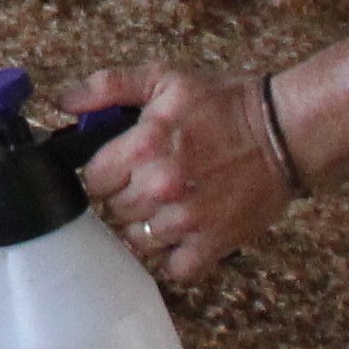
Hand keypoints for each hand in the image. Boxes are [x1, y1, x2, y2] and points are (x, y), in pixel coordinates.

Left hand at [56, 64, 293, 280]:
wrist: (285, 131)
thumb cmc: (224, 103)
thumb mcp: (163, 79)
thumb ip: (106, 87)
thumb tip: (63, 101)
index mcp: (142, 146)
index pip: (93, 179)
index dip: (103, 174)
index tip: (117, 169)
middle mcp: (160, 187)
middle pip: (113, 211)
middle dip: (124, 198)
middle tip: (145, 184)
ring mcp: (188, 219)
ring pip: (138, 241)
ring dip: (146, 228)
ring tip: (164, 208)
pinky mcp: (215, 242)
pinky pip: (175, 269)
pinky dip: (173, 258)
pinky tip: (180, 237)